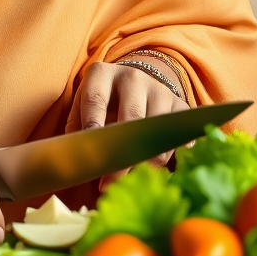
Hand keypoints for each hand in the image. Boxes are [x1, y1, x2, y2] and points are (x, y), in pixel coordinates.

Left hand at [65, 60, 188, 178]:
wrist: (133, 83)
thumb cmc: (101, 101)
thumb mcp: (82, 105)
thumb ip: (76, 127)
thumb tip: (76, 158)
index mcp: (101, 73)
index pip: (95, 99)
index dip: (93, 124)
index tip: (92, 151)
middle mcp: (132, 76)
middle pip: (131, 117)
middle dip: (121, 154)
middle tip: (109, 182)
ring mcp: (159, 89)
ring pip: (156, 132)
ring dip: (144, 161)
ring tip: (129, 179)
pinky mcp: (179, 105)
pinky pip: (179, 138)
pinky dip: (170, 157)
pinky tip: (157, 171)